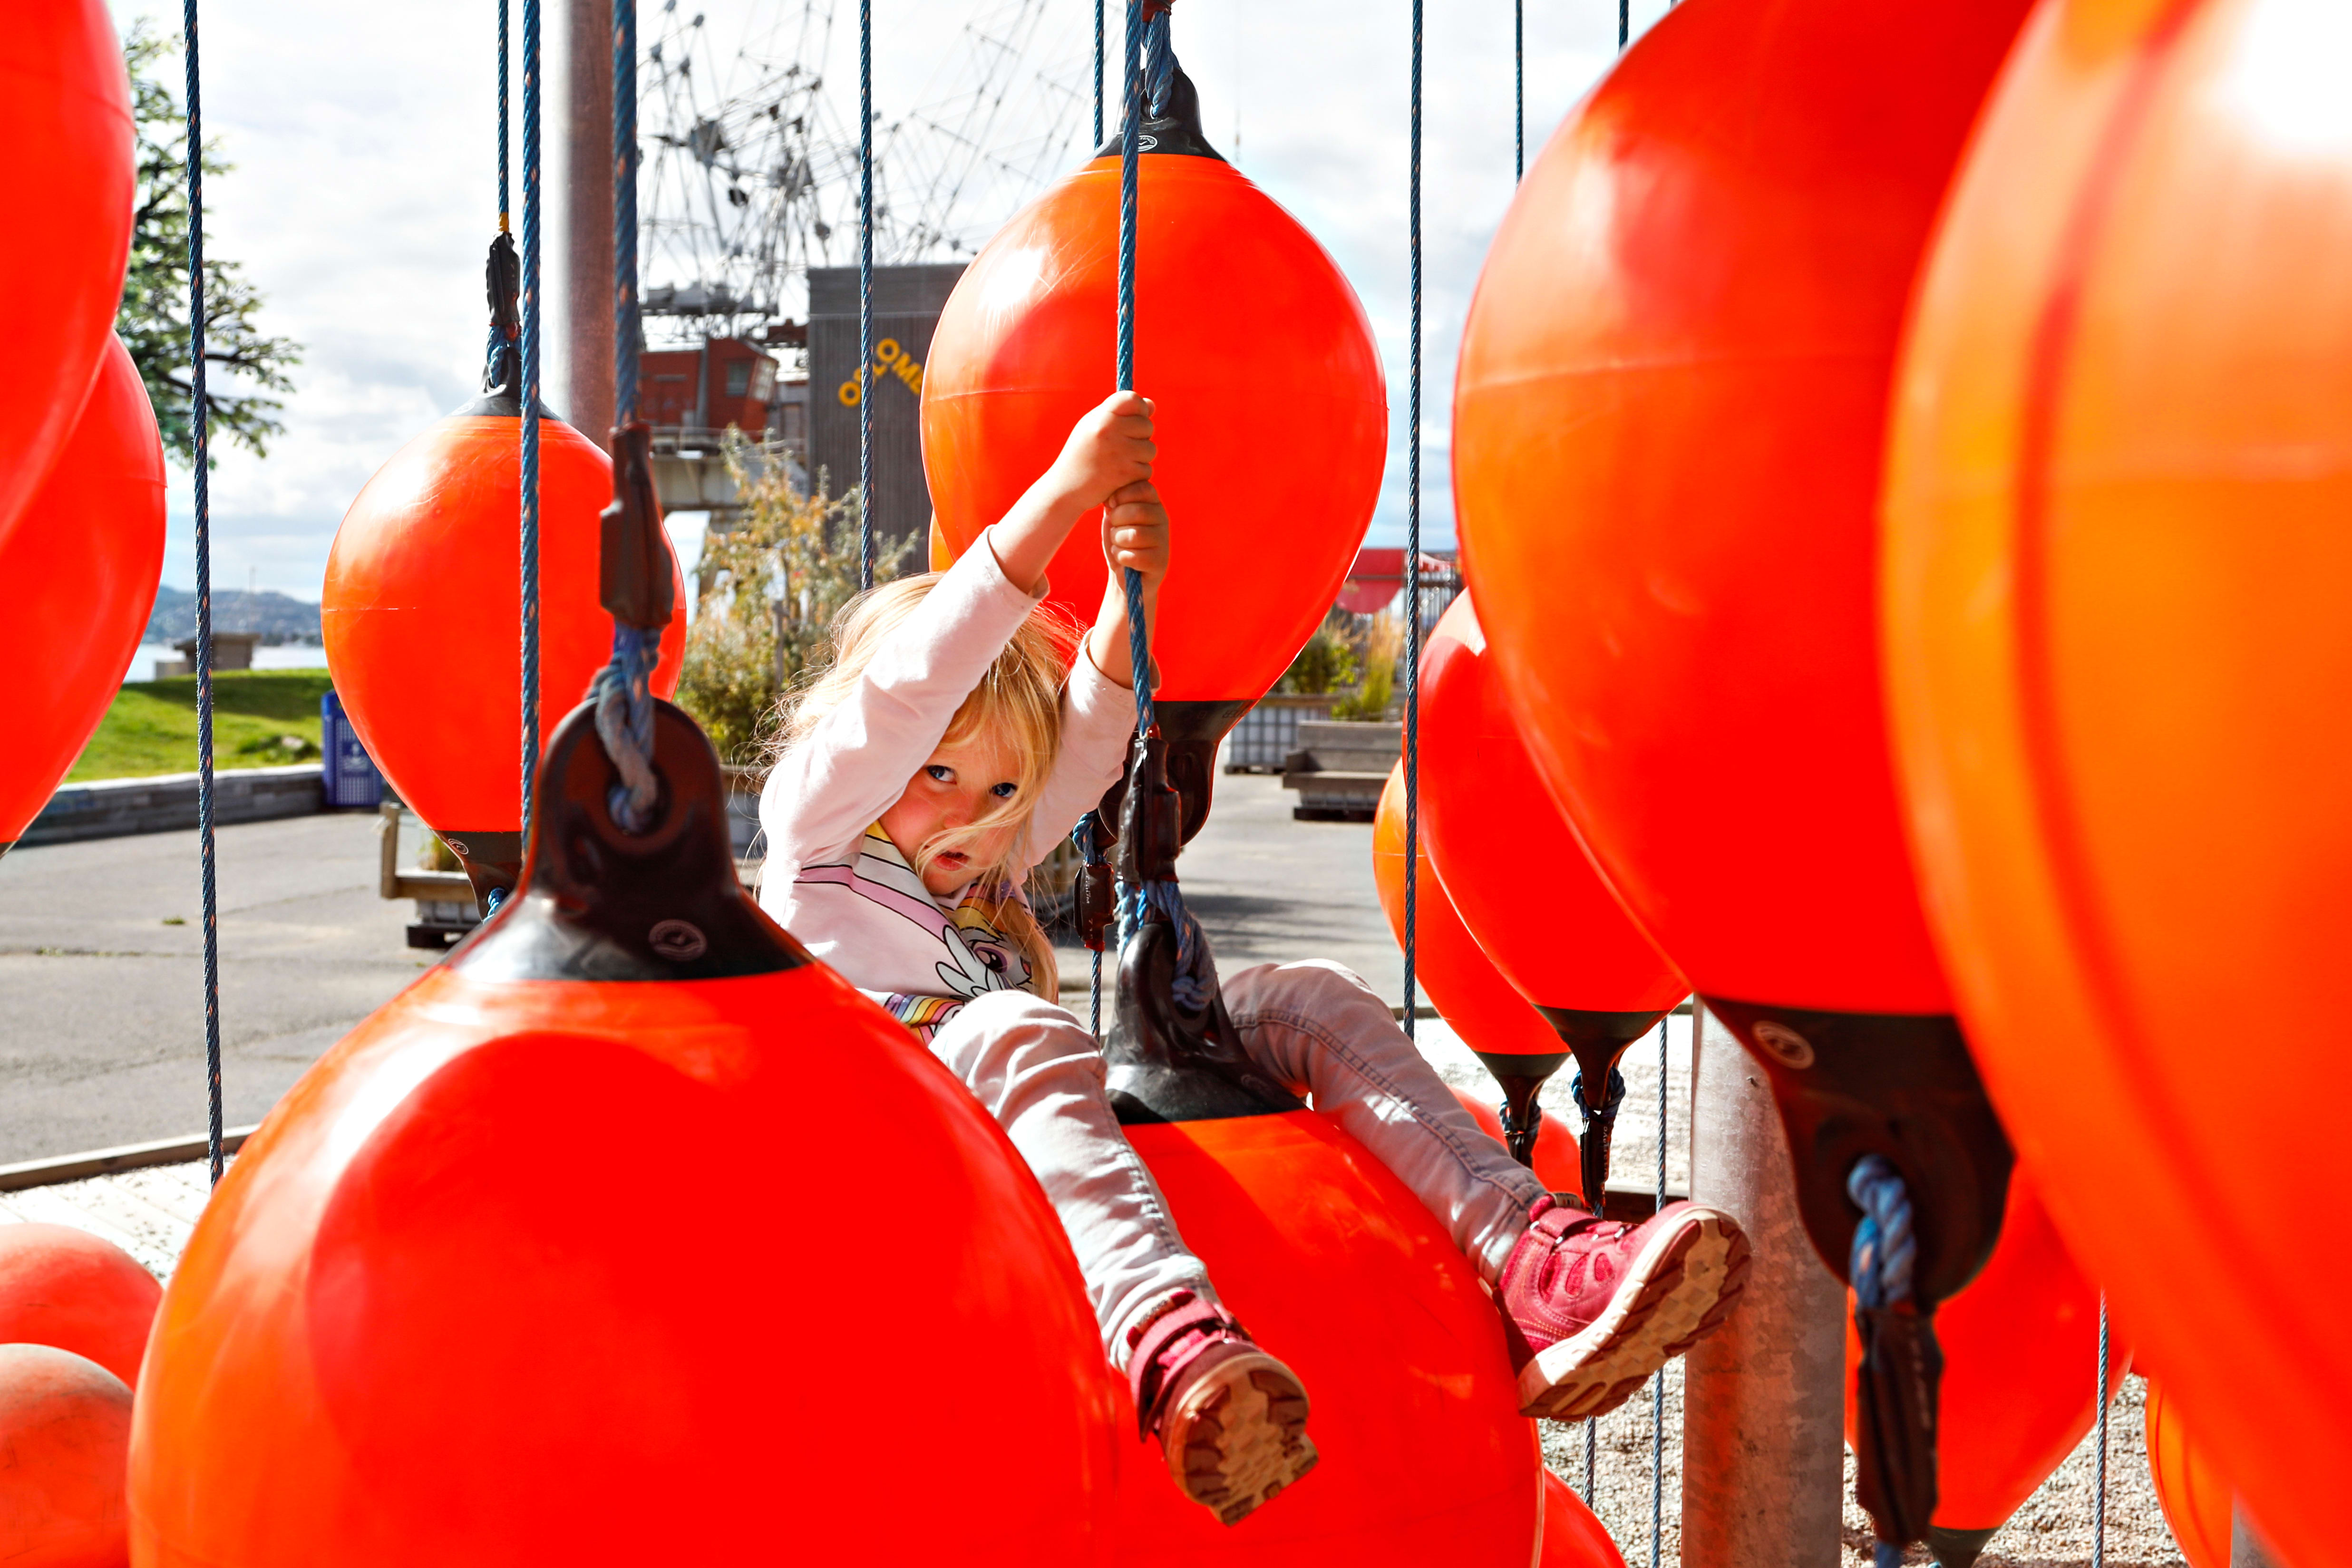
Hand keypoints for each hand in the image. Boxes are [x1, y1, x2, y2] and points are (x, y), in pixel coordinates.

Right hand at [1045, 392, 1155, 512]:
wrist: (1066, 487)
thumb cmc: (1083, 453)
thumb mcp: (1095, 427)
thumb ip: (1121, 414)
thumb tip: (1151, 404)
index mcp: (1100, 416)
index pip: (1133, 399)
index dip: (1139, 408)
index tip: (1134, 419)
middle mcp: (1109, 431)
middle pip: (1147, 425)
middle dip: (1140, 437)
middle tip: (1121, 447)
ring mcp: (1118, 452)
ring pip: (1150, 449)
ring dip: (1140, 458)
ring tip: (1119, 462)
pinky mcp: (1124, 474)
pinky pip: (1146, 470)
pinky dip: (1136, 476)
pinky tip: (1119, 477)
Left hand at [1103, 480, 1170, 598]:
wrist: (1125, 574)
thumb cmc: (1119, 541)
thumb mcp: (1114, 517)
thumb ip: (1114, 502)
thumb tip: (1110, 496)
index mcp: (1153, 504)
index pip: (1144, 487)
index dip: (1123, 494)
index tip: (1111, 503)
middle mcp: (1163, 519)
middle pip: (1138, 511)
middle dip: (1117, 520)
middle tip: (1114, 528)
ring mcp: (1164, 541)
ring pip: (1134, 535)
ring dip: (1117, 540)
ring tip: (1118, 544)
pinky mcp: (1160, 562)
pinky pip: (1133, 556)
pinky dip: (1121, 557)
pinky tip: (1123, 558)